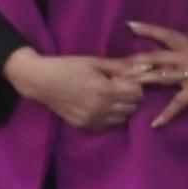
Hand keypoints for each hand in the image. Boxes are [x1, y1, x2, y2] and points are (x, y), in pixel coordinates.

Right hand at [4, 47, 151, 133]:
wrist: (40, 81)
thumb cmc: (67, 66)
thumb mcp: (94, 62)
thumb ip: (121, 66)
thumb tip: (146, 66)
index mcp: (104, 90)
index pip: (137, 93)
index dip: (134, 85)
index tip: (125, 78)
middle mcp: (101, 108)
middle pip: (132, 107)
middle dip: (129, 96)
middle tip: (117, 86)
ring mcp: (93, 120)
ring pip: (122, 118)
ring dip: (120, 107)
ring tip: (108, 96)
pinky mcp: (85, 126)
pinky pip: (108, 125)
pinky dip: (109, 116)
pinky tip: (98, 105)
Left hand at [126, 12, 187, 127]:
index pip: (165, 35)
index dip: (148, 29)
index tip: (129, 24)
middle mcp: (185, 58)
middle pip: (155, 57)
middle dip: (135, 60)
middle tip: (115, 64)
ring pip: (161, 76)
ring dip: (143, 81)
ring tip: (124, 87)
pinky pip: (179, 103)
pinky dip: (167, 114)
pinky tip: (155, 124)